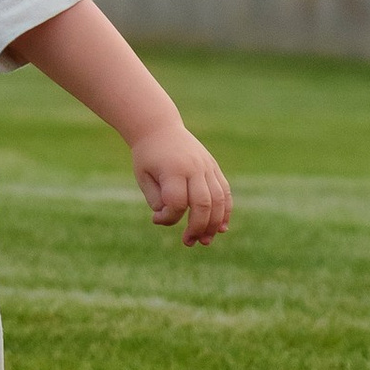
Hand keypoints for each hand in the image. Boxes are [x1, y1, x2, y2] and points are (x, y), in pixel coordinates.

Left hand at [131, 125, 230, 245]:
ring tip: (205, 241)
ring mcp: (207, 166)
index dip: (168, 217)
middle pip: (203, 203)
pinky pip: (225, 192)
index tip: (156, 218)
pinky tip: (221, 228)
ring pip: (219, 200)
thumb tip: (170, 218)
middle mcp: (194, 168)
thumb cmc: (147, 156)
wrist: (159, 127)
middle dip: (197, 227)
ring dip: (214, 224)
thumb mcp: (143, 177)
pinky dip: (226, 211)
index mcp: (173, 170)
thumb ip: (156, 200)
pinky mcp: (213, 167)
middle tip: (187, 242)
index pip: (177, 202)